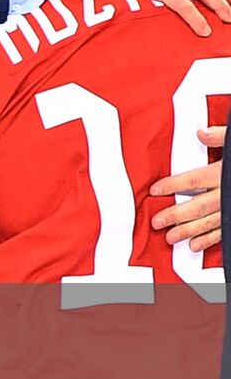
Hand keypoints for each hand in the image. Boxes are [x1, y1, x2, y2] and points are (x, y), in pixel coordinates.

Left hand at [151, 126, 223, 252]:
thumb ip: (222, 137)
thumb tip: (202, 133)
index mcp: (225, 172)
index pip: (194, 179)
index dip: (172, 185)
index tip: (155, 190)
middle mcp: (229, 192)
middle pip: (198, 205)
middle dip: (176, 214)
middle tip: (157, 221)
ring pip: (209, 222)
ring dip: (189, 231)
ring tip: (170, 237)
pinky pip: (223, 231)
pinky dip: (209, 239)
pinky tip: (195, 245)